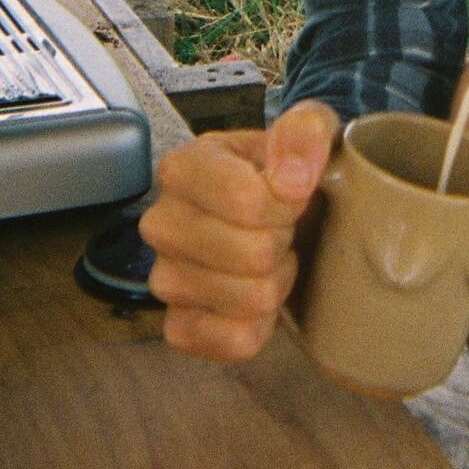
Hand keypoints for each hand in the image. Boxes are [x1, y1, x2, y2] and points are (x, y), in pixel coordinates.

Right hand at [139, 99, 339, 362]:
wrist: (280, 207)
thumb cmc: (286, 167)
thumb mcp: (307, 126)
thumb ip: (305, 132)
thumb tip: (291, 180)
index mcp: (182, 167)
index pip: (245, 200)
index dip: (287, 202)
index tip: (290, 192)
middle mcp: (161, 223)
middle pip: (251, 254)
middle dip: (283, 241)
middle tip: (280, 226)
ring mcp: (164, 279)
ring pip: (249, 300)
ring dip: (277, 281)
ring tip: (269, 255)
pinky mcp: (179, 327)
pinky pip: (236, 341)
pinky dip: (263, 324)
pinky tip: (258, 292)